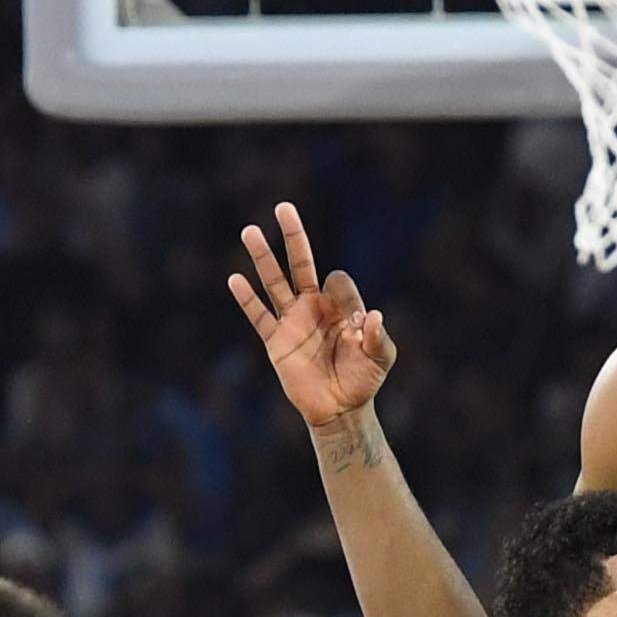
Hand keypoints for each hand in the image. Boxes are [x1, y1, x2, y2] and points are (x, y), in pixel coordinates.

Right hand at [230, 203, 395, 425]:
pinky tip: (235, 279)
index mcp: (339, 306)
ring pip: (274, 282)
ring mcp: (293, 321)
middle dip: (293, 236)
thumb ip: (378, 338)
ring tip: (250, 231)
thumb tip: (371, 315)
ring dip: (263, 257)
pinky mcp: (277, 342)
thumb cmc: (363, 381)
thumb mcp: (381, 358)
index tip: (355, 324)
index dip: (345, 296)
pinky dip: (247, 299)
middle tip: (283, 207)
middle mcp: (313, 306)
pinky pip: (259, 316)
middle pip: (300, 263)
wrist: (339, 409)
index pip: (337, 280)